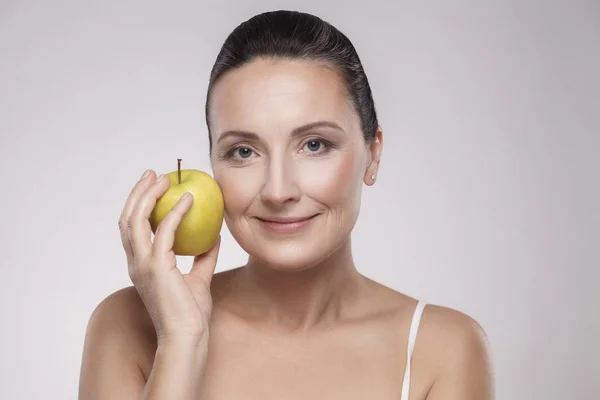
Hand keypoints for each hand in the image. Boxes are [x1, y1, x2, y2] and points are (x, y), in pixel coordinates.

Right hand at [118, 170, 220, 346]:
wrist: (188, 336)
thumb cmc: (191, 313)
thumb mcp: (199, 279)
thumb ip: (203, 257)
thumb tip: (214, 236)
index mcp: (142, 265)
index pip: (133, 229)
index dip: (139, 205)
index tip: (154, 187)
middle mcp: (136, 262)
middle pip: (127, 218)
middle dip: (138, 193)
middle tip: (154, 175)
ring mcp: (142, 264)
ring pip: (135, 220)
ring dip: (148, 195)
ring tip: (164, 179)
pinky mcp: (156, 266)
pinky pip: (164, 230)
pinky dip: (175, 211)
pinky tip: (189, 199)